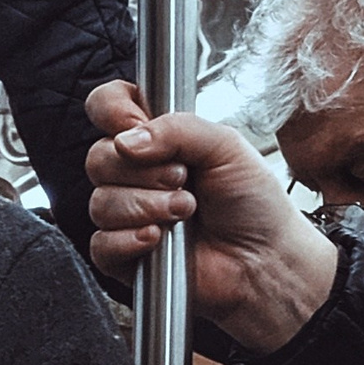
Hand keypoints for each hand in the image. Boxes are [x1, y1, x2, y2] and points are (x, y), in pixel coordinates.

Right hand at [84, 79, 337, 352]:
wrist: (265, 259)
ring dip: (147, 207)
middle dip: (145, 172)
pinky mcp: (122, 254)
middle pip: (98, 158)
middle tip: (183, 180)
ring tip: (185, 212)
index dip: (113, 111)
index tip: (137, 125)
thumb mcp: (226, 146)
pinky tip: (160, 240)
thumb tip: (126, 140)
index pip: (108, 105)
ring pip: (100, 202)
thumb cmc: (254, 204)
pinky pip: (101, 243)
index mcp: (156, 138)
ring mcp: (125, 214)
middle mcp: (135, 173)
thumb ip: (177, 129)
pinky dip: (131, 240)